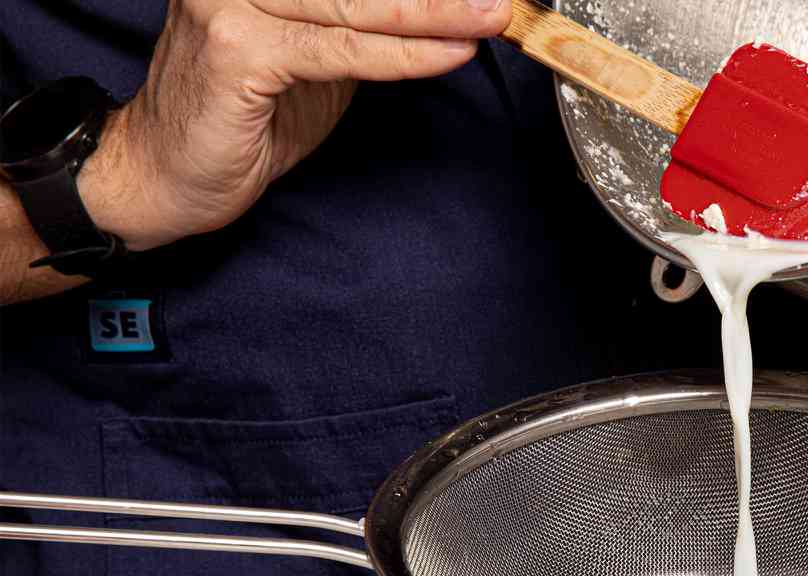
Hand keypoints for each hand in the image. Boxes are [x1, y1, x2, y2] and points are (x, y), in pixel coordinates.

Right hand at [80, 0, 513, 251]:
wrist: (167, 174)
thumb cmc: (241, 120)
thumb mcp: (314, 62)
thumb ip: (358, 29)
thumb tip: (427, 16)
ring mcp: (233, 1)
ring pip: (357, 4)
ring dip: (433, 13)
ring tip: (488, 17)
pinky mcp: (237, 48)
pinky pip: (340, 50)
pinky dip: (403, 55)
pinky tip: (448, 54)